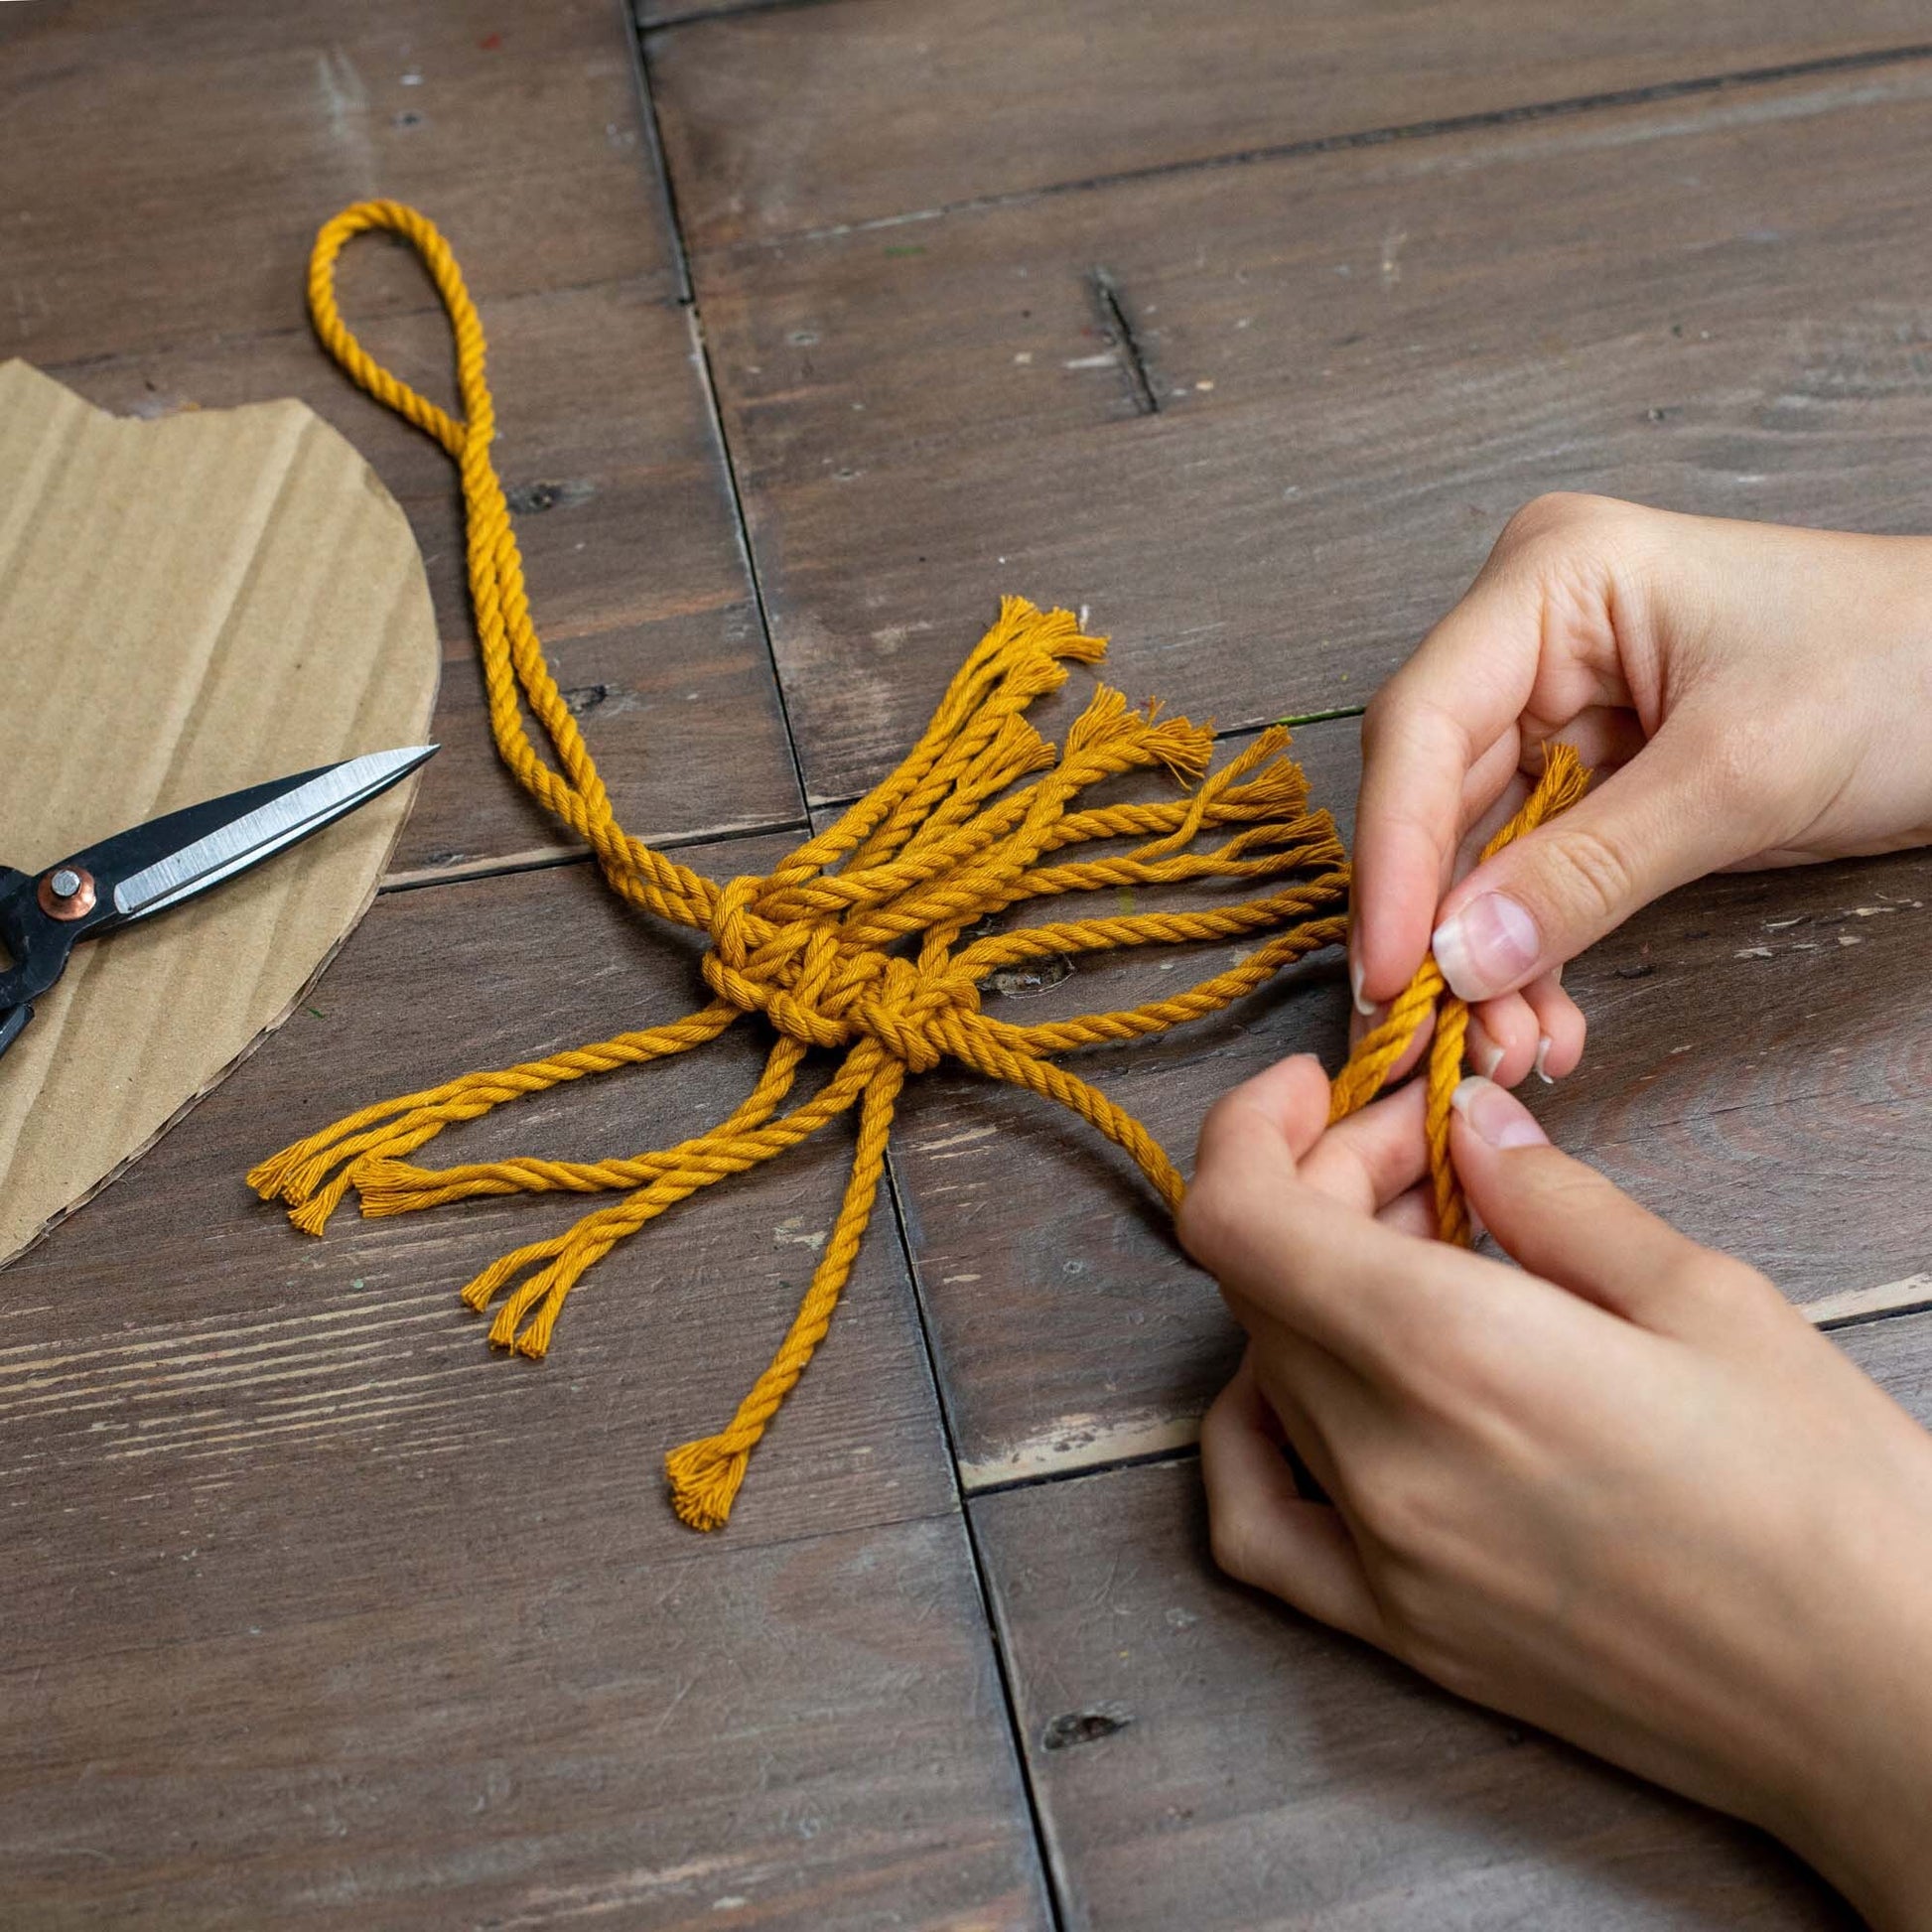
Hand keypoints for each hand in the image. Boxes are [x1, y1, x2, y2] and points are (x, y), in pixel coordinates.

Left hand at [1179, 1056, 1931, 1928]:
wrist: (1892, 1711)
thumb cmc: (1830, 1499)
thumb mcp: (1706, 1298)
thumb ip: (1552, 1198)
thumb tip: (1467, 1124)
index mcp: (1452, 1352)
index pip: (1239, 1217)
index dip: (1252, 1131)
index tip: (1320, 1090)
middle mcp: (1384, 1458)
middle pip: (1262, 1280)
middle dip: (1324, 1187)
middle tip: (1432, 1159)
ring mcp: (1381, 1559)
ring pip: (1269, 1370)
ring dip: (1315, 1288)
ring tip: (1425, 1256)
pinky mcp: (1403, 1635)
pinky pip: (1257, 1526)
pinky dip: (1253, 1434)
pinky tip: (1319, 1388)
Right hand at [1352, 495, 1931, 1084]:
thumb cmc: (1904, 671)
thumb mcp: (1739, 774)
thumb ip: (1587, 871)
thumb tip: (1456, 960)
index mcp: (1551, 580)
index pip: (1426, 724)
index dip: (1396, 853)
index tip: (1388, 968)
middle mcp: (1532, 640)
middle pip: (1437, 796)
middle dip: (1442, 926)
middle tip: (1438, 1032)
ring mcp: (1559, 710)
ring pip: (1477, 853)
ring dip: (1486, 960)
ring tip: (1512, 1046)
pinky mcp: (1595, 777)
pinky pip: (1533, 875)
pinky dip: (1535, 953)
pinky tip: (1547, 1021)